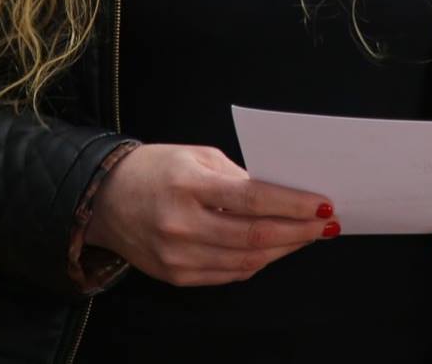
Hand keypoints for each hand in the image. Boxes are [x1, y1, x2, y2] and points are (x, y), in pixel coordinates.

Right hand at [85, 144, 336, 286]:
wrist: (103, 199)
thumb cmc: (157, 169)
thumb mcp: (198, 156)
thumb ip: (239, 176)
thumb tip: (283, 196)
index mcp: (189, 185)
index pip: (253, 198)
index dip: (293, 205)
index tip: (323, 205)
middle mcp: (182, 224)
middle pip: (255, 234)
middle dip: (299, 231)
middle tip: (327, 224)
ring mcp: (178, 255)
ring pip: (247, 259)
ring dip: (285, 248)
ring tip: (308, 236)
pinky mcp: (176, 275)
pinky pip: (229, 273)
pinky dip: (259, 262)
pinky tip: (276, 249)